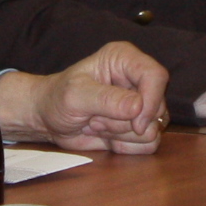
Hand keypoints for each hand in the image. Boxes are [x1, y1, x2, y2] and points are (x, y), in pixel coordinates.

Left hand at [0, 43, 169, 152]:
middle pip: (158, 107)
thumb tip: (138, 108)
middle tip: (95, 118)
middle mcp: (136, 79)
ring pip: (154, 129)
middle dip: (125, 122)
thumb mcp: (75, 96)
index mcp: (124, 59)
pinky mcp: (138, 126)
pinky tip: (105, 136)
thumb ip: (106, 100)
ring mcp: (140, 104)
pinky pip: (149, 144)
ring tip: (96, 124)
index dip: (151, 101)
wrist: (48, 119)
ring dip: (122, 134)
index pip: (156, 76)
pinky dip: (125, 146)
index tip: (135, 123)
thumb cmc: (57, 99)